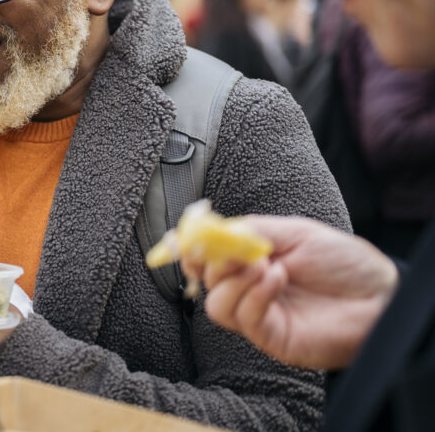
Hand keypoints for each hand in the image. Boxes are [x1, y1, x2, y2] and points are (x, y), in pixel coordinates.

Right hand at [182, 215, 398, 369]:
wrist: (380, 295)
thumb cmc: (344, 262)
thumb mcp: (294, 232)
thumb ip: (251, 231)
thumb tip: (210, 232)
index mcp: (250, 261)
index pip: (206, 258)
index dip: (192, 249)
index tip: (188, 240)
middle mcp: (249, 289)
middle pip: (206, 280)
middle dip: (215, 261)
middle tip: (240, 250)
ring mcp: (259, 314)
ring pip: (216, 304)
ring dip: (234, 281)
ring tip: (266, 266)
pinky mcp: (271, 337)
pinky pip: (244, 318)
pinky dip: (255, 294)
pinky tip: (277, 279)